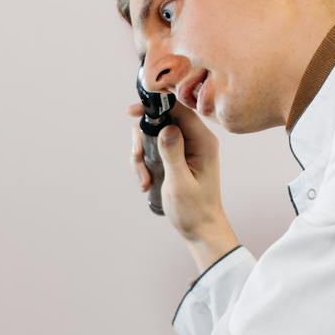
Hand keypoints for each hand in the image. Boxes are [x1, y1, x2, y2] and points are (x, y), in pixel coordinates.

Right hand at [129, 101, 238, 267]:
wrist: (200, 229)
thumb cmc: (194, 210)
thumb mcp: (180, 183)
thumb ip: (173, 153)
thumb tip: (165, 127)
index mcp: (202, 142)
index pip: (179, 109)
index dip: (154, 105)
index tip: (131, 112)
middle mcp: (194, 140)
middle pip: (160, 120)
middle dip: (143, 140)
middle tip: (138, 161)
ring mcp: (184, 148)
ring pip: (152, 136)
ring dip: (141, 156)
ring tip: (143, 180)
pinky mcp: (174, 157)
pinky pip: (152, 150)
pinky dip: (143, 164)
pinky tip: (145, 182)